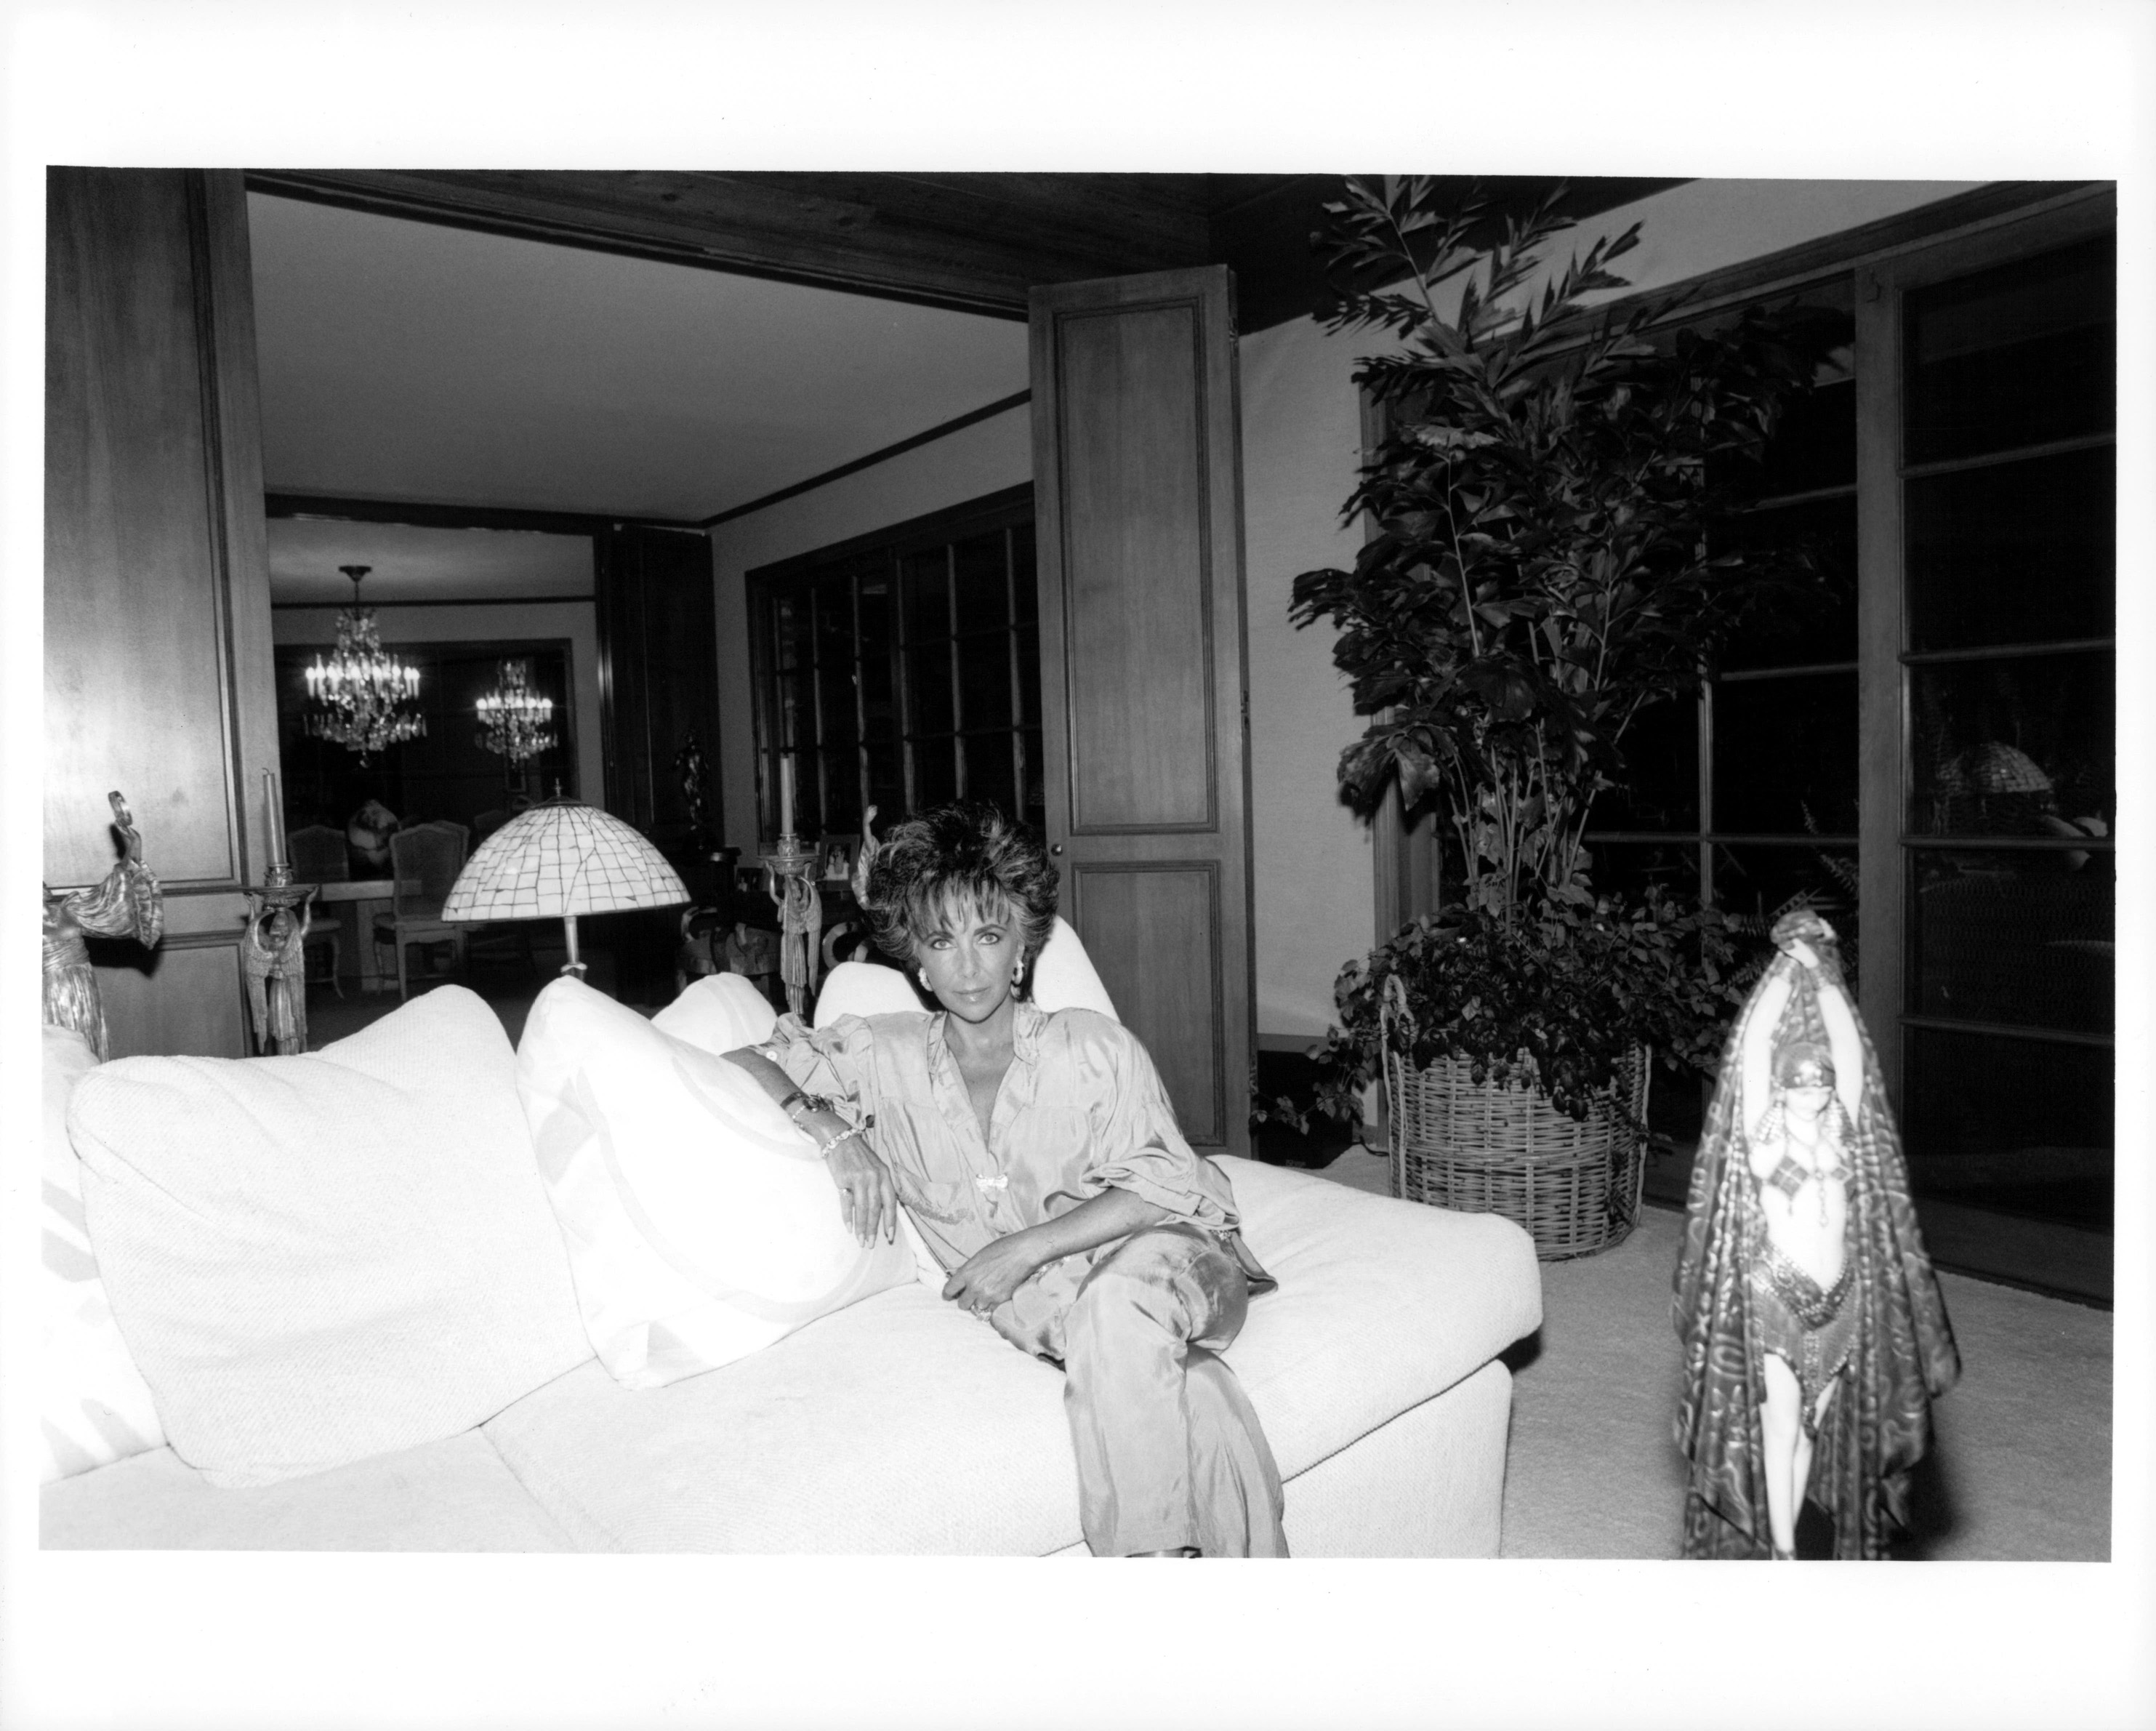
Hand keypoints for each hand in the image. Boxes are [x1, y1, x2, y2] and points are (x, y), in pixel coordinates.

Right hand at [821, 1122, 895, 1247]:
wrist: (839, 1138)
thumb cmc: (858, 1155)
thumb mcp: (876, 1166)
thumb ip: (880, 1185)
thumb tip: (884, 1210)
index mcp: (884, 1174)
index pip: (890, 1202)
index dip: (890, 1221)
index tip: (889, 1237)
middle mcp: (873, 1177)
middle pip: (875, 1209)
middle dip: (873, 1229)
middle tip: (870, 1244)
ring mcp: (858, 1178)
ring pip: (862, 1209)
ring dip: (861, 1227)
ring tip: (860, 1240)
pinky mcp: (843, 1179)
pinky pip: (846, 1203)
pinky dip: (847, 1217)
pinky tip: (848, 1228)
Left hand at [941, 1230, 1047, 1315]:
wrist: (1023, 1253)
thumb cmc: (1002, 1249)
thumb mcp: (979, 1256)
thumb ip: (969, 1270)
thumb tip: (962, 1279)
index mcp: (967, 1272)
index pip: (949, 1289)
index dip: (947, 1294)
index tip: (948, 1297)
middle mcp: (974, 1286)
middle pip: (962, 1304)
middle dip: (966, 1301)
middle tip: (972, 1296)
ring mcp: (987, 1295)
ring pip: (978, 1307)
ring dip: (981, 1302)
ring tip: (989, 1292)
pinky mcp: (1000, 1300)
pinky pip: (992, 1309)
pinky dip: (993, 1304)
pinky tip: (998, 1294)